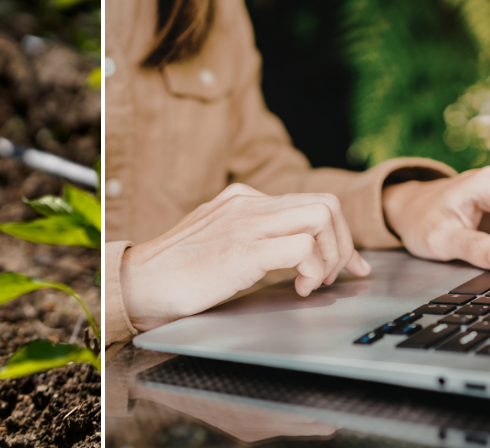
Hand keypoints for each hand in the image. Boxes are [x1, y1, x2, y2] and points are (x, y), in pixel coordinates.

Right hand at [122, 183, 371, 331]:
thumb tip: (294, 254)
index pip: (310, 202)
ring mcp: (247, 223)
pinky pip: (303, 247)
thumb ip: (253, 237)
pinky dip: (313, 271)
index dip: (340, 236)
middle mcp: (249, 204)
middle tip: (335, 276)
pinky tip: (299, 289)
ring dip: (332, 254)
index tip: (348, 265)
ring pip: (322, 217)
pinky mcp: (245, 249)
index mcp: (244, 199)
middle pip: (327, 204)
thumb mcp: (219, 241)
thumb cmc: (176, 272)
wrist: (141, 282)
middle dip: (344, 243)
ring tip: (315, 283)